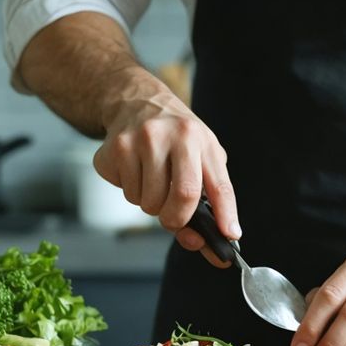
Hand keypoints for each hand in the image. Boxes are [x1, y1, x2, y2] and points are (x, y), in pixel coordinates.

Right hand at [94, 70, 240, 266]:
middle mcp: (173, 136)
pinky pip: (126, 192)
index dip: (225, 214)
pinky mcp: (116, 149)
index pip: (218, 185)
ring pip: (148, 202)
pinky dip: (132, 190)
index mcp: (200, 139)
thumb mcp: (201, 156)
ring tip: (152, 178)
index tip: (229, 236)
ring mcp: (141, 140)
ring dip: (151, 203)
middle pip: (183, 197)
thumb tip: (200, 242)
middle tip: (173, 214)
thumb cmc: (175, 137)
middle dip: (178, 218)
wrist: (136, 102)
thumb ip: (206, 198)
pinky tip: (134, 169)